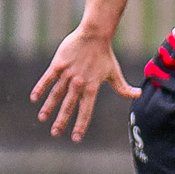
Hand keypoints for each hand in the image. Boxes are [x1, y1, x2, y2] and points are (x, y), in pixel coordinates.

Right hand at [31, 26, 141, 140]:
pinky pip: (48, 79)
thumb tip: (139, 94)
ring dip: (49, 107)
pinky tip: (34, 98)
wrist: (95, 35)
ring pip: (56, 94)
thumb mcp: (114, 73)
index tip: (76, 138)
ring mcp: (68, 74)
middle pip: (69, 106)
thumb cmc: (105, 55)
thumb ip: (123, 88)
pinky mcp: (59, 65)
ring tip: (42, 118)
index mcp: (92, 88)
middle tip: (55, 133)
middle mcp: (79, 84)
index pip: (86, 111)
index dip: (81, 125)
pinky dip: (41, 88)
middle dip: (61, 121)